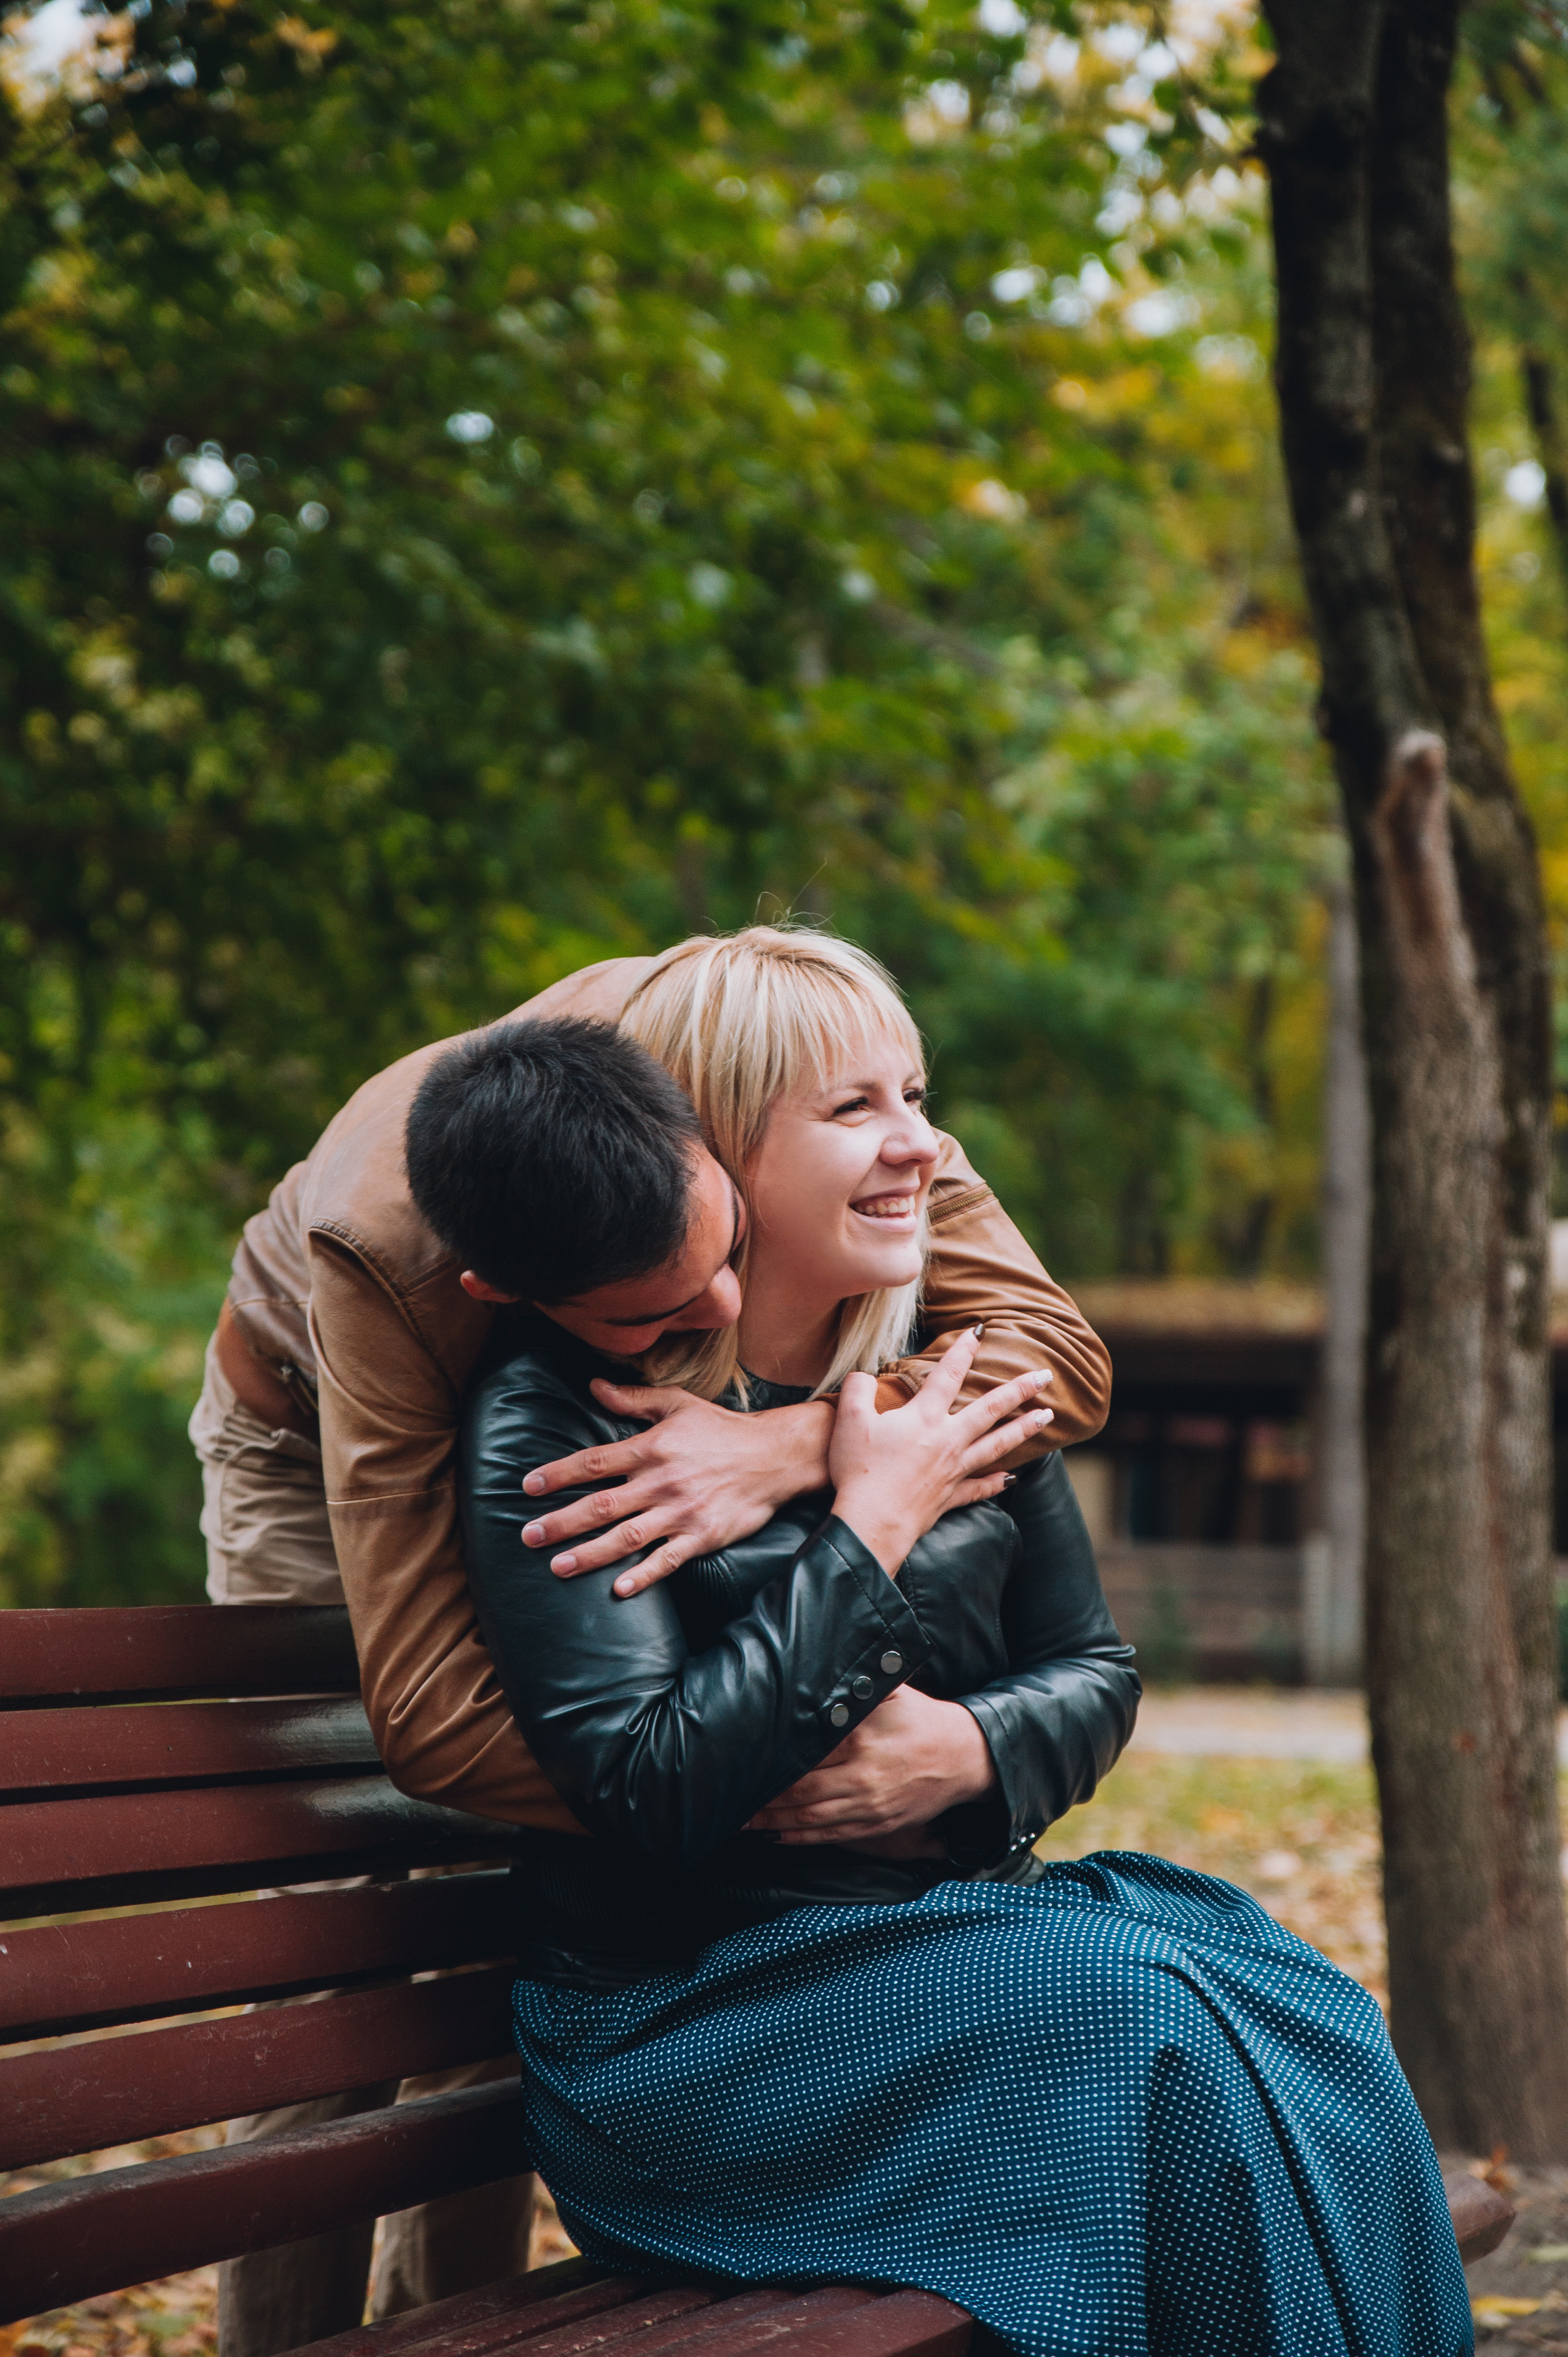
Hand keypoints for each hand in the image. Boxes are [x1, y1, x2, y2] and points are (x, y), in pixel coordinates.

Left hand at [521, 1385, 833, 1595]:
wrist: (776, 1456)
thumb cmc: (723, 1429)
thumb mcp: (679, 1403)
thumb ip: (633, 1399)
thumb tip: (593, 1386)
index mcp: (652, 1448)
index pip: (594, 1462)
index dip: (559, 1474)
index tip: (529, 1486)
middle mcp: (661, 1482)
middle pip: (602, 1505)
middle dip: (561, 1522)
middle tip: (528, 1536)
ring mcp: (681, 1512)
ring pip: (627, 1537)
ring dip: (589, 1554)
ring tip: (557, 1566)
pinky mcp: (702, 1537)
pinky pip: (667, 1561)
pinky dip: (643, 1576)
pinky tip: (618, 1590)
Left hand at [746, 1684, 995, 1845]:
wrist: (964, 1759)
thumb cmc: (921, 1720)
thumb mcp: (893, 1693)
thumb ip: (857, 1685)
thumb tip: (820, 1667)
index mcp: (863, 1739)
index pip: (808, 1752)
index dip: (774, 1759)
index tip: (744, 1759)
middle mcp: (864, 1775)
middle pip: (802, 1789)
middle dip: (763, 1797)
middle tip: (728, 1796)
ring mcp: (869, 1805)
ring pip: (811, 1818)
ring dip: (771, 1821)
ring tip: (740, 1820)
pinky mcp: (876, 1826)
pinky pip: (830, 1836)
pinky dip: (798, 1839)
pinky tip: (773, 1836)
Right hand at [830, 1326, 1051, 1575]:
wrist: (870, 1522)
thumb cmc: (858, 1470)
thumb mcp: (848, 1420)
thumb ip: (857, 1389)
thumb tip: (863, 1375)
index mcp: (924, 1417)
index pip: (948, 1374)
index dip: (963, 1349)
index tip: (981, 1329)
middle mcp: (947, 1440)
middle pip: (991, 1409)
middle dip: (1020, 1390)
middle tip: (1045, 1377)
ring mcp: (953, 1470)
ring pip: (997, 1445)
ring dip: (1024, 1429)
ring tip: (1047, 1417)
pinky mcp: (950, 1497)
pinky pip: (980, 1488)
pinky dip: (996, 1483)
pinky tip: (1012, 1478)